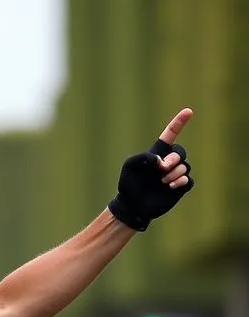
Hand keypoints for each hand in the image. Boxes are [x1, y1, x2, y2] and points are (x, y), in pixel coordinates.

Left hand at [108, 109, 193, 230]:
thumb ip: (144, 157)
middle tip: (162, 168)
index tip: (188, 111)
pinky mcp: (179, 187)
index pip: (170, 134)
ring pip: (185, 167)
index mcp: (157, 153)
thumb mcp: (130, 166)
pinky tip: (170, 186)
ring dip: (173, 173)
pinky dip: (180, 181)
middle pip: (180, 152)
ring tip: (161, 182)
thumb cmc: (128, 184)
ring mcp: (174, 174)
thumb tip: (161, 161)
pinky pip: (188, 180)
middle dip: (173, 159)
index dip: (179, 123)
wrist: (132, 206)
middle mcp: (168, 162)